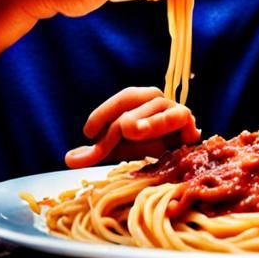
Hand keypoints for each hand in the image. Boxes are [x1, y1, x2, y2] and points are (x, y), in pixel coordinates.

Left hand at [64, 86, 200, 167]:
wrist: (180, 158)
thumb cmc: (148, 146)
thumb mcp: (119, 148)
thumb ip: (97, 151)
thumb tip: (68, 159)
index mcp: (141, 100)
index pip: (123, 98)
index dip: (104, 112)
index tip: (88, 133)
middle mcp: (159, 101)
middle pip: (138, 99)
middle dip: (119, 118)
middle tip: (102, 137)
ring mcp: (176, 111)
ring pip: (159, 108)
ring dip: (145, 120)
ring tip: (129, 129)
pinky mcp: (190, 126)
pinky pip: (180, 119)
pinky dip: (168, 125)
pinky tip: (159, 139)